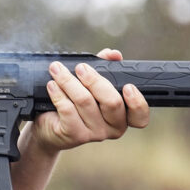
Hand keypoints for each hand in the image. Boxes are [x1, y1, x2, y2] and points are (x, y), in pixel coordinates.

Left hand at [31, 48, 149, 153]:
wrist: (50, 127)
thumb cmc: (75, 103)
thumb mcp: (91, 83)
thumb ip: (105, 67)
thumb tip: (114, 54)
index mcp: (124, 115)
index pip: (139, 117)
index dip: (137, 102)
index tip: (127, 86)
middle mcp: (113, 127)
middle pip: (112, 102)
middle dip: (95, 80)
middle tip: (80, 68)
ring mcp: (95, 134)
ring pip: (85, 102)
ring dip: (69, 81)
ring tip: (57, 70)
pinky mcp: (75, 135)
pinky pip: (67, 110)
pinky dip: (58, 93)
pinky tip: (52, 85)